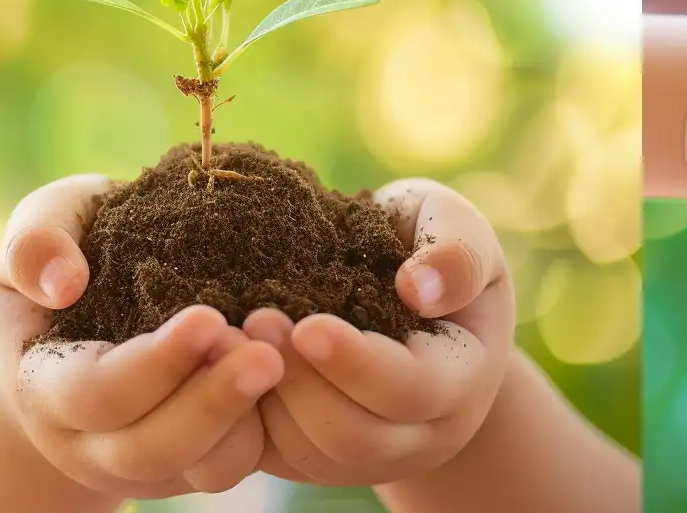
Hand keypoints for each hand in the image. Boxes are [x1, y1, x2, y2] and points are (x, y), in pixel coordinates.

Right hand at [0, 173, 284, 499]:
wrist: (88, 312)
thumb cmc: (68, 260)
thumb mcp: (38, 231)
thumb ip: (32, 244)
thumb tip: (65, 282)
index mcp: (46, 387)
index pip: (95, 395)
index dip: (152, 365)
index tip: (209, 318)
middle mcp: (92, 442)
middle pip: (150, 449)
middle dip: (210, 404)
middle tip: (266, 354)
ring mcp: (146, 461)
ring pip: (202, 470)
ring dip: (243, 420)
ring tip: (278, 359)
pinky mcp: (195, 459)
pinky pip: (234, 463)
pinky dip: (266, 427)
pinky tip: (292, 372)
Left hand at [242, 180, 515, 486]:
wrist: (416, 293)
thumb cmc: (434, 247)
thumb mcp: (459, 229)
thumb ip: (455, 251)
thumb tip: (418, 287)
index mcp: (461, 379)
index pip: (410, 391)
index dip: (357, 364)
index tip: (308, 324)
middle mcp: (419, 433)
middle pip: (355, 437)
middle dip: (301, 383)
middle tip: (256, 321)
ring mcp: (369, 454)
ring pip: (311, 455)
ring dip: (267, 400)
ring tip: (233, 338)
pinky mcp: (320, 456)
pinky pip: (279, 457)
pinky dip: (249, 417)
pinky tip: (225, 362)